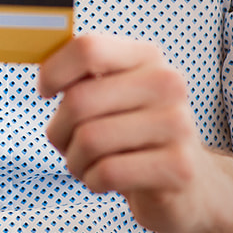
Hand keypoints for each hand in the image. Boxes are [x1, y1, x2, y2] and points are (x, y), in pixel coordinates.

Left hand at [39, 34, 232, 232]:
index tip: (46, 91)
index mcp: (146, 57)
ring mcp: (178, 125)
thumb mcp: (112, 96)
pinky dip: (93, 181)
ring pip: (89, 140)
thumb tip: (43, 72)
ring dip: (75, 160)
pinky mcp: (178, 167)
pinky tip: (106, 180)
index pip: (87, 49)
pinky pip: (107, 172)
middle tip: (68, 143)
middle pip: (79, 100)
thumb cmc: (134, 136)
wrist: (188, 184)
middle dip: (59, 130)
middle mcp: (167, 84)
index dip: (53, 72)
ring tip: (89, 163)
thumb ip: (81, 76)